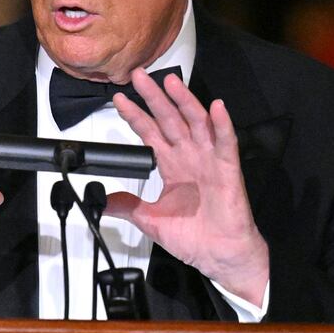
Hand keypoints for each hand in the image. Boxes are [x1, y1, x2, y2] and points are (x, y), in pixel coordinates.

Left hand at [107, 70, 268, 303]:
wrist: (219, 255)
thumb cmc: (195, 237)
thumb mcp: (151, 221)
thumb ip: (129, 207)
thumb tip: (105, 201)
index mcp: (173, 166)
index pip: (150, 133)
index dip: (136, 116)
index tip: (119, 100)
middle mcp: (190, 157)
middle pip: (169, 119)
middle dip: (154, 98)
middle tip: (138, 77)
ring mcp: (210, 161)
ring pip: (196, 123)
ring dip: (184, 101)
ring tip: (170, 83)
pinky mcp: (228, 170)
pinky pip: (226, 143)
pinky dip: (222, 124)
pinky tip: (216, 108)